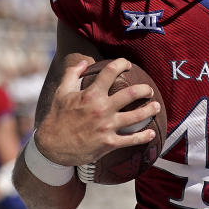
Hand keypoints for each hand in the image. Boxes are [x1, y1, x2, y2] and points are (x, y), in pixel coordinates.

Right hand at [34, 56, 160, 166]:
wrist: (51, 147)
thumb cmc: (57, 118)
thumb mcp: (61, 93)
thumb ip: (71, 75)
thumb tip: (83, 62)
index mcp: (90, 95)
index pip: (110, 72)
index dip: (121, 64)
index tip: (127, 64)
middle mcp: (101, 109)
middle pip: (131, 93)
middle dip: (144, 89)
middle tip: (148, 90)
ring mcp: (106, 126)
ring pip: (136, 116)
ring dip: (150, 110)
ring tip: (156, 107)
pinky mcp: (109, 143)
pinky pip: (131, 140)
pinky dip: (144, 137)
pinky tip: (152, 133)